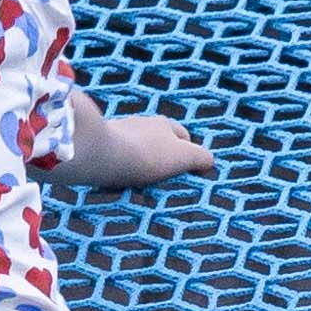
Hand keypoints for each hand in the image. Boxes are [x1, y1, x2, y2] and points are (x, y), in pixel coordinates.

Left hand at [77, 105, 214, 182]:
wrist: (101, 154)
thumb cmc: (146, 155)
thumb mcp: (184, 157)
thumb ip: (201, 158)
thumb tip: (210, 162)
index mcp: (163, 124)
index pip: (183, 136)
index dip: (188, 154)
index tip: (186, 173)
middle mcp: (141, 124)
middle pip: (158, 144)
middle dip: (161, 161)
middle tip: (161, 183)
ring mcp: (119, 133)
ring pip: (136, 151)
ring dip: (139, 166)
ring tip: (137, 186)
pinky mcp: (100, 144)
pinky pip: (115, 159)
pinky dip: (119, 170)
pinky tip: (116, 184)